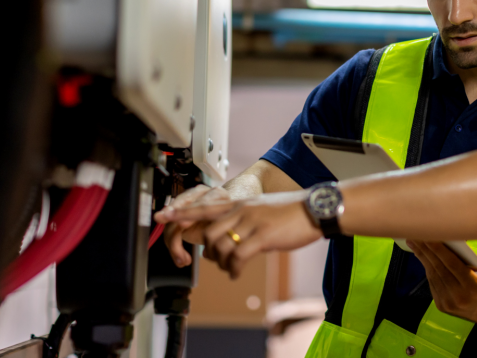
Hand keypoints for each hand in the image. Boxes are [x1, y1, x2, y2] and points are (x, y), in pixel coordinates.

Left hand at [156, 191, 321, 278]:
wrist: (314, 209)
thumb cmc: (289, 212)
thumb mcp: (260, 210)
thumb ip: (241, 219)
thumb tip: (226, 235)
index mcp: (239, 203)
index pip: (204, 206)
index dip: (181, 212)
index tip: (162, 216)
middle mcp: (241, 210)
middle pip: (208, 232)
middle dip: (208, 252)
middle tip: (217, 262)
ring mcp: (251, 222)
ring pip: (221, 245)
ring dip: (221, 262)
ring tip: (229, 268)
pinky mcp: (262, 236)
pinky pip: (238, 256)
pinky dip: (233, 268)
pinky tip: (236, 273)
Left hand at [408, 241, 476, 323]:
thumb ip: (473, 259)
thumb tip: (453, 244)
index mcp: (475, 288)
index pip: (452, 264)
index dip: (439, 249)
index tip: (428, 235)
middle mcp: (460, 297)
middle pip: (439, 268)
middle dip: (426, 250)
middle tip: (415, 235)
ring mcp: (449, 303)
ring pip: (433, 275)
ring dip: (423, 257)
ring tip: (414, 242)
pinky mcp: (442, 306)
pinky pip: (432, 283)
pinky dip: (427, 268)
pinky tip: (423, 256)